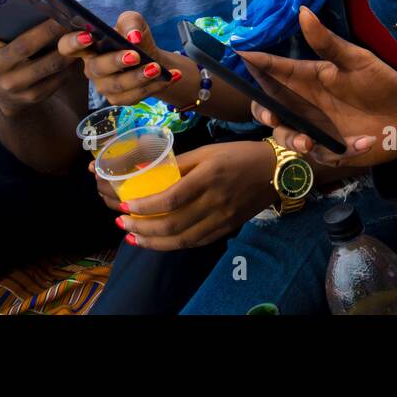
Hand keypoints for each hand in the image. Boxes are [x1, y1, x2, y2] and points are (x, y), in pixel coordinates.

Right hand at [0, 3, 77, 116]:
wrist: (10, 93)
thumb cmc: (12, 50)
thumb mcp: (4, 37)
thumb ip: (14, 18)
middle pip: (23, 46)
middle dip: (50, 31)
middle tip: (69, 17)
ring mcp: (11, 85)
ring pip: (47, 65)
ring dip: (69, 50)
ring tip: (85, 36)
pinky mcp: (31, 97)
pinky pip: (57, 79)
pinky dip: (72, 65)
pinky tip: (82, 54)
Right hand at [56, 10, 192, 106]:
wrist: (153, 58)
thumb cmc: (135, 39)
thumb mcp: (134, 23)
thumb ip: (131, 23)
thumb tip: (133, 36)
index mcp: (88, 47)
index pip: (67, 46)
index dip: (73, 42)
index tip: (88, 36)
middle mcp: (91, 68)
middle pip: (96, 68)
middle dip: (116, 62)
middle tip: (135, 56)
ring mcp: (104, 86)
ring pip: (117, 86)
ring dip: (139, 77)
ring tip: (157, 68)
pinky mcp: (119, 99)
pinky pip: (135, 96)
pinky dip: (155, 86)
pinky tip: (171, 76)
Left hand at [112, 141, 277, 249]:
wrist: (275, 171)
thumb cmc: (239, 155)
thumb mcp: (208, 151)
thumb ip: (179, 163)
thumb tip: (146, 170)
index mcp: (208, 176)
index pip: (171, 198)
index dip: (145, 206)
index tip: (124, 206)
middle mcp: (215, 201)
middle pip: (173, 224)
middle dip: (142, 227)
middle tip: (122, 223)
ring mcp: (222, 218)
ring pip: (182, 240)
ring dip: (153, 242)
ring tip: (133, 237)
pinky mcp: (227, 228)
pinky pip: (196, 242)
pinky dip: (173, 245)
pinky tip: (159, 241)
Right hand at [239, 7, 396, 167]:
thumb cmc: (382, 83)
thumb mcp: (357, 60)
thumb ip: (328, 43)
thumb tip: (303, 11)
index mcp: (308, 78)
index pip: (274, 70)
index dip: (256, 64)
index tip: (240, 56)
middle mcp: (306, 104)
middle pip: (271, 108)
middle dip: (264, 112)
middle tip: (271, 116)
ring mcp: (317, 128)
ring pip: (289, 137)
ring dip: (294, 140)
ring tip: (308, 142)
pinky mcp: (333, 150)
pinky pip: (326, 154)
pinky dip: (344, 150)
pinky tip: (365, 142)